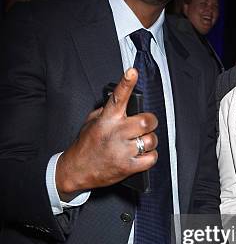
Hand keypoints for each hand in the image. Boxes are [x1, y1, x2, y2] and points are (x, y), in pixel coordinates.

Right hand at [56, 68, 157, 199]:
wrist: (76, 171)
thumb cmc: (85, 145)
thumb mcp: (91, 122)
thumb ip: (107, 111)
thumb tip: (121, 98)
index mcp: (107, 120)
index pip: (118, 97)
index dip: (127, 83)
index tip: (132, 72)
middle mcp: (116, 133)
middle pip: (147, 121)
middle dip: (150, 122)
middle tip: (145, 125)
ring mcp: (122, 151)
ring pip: (151, 140)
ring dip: (149, 141)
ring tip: (139, 143)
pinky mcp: (128, 167)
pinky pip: (151, 158)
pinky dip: (149, 156)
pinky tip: (140, 155)